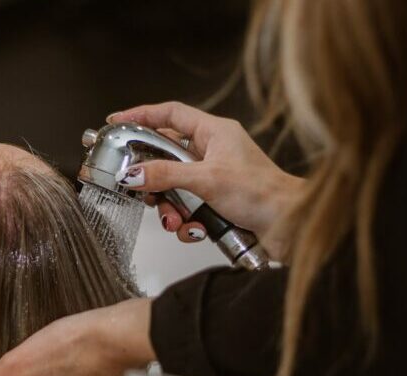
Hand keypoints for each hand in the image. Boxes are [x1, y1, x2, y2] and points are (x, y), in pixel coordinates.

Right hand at [109, 101, 302, 246]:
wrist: (289, 226)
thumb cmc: (263, 194)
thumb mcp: (206, 180)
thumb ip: (166, 176)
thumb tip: (134, 174)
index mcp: (215, 132)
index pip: (170, 114)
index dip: (142, 115)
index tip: (117, 122)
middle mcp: (214, 152)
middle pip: (166, 157)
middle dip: (154, 180)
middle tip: (141, 190)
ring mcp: (215, 178)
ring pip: (174, 188)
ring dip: (170, 208)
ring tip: (176, 220)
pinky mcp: (217, 202)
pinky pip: (188, 209)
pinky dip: (186, 223)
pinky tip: (196, 230)